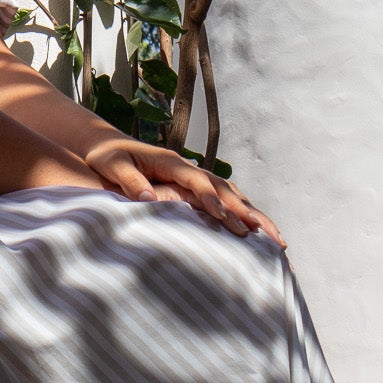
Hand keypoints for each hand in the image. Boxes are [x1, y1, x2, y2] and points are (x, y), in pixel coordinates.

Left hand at [83, 137, 285, 246]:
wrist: (107, 144)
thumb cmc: (107, 156)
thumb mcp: (112, 166)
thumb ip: (130, 181)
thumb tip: (149, 198)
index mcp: (171, 163)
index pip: (199, 183)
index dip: (214, 201)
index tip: (229, 221)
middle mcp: (188, 168)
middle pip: (226, 190)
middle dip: (249, 212)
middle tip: (272, 235)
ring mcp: (193, 176)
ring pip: (231, 194)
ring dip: (253, 214)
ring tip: (276, 238)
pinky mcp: (192, 185)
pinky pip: (224, 198)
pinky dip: (241, 212)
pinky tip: (254, 229)